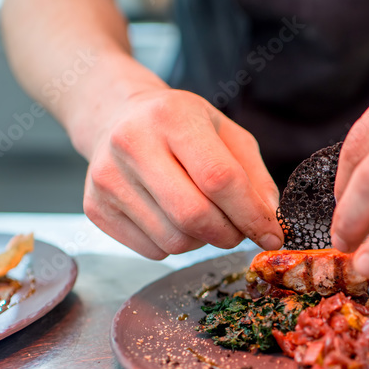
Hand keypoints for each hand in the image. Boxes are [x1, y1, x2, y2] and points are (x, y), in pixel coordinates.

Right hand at [82, 88, 283, 258]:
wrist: (116, 118)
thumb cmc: (180, 127)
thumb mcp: (226, 134)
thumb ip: (254, 178)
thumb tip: (269, 224)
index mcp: (172, 117)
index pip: (219, 179)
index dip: (252, 215)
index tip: (272, 235)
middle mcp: (132, 144)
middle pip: (194, 216)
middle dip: (228, 234)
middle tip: (238, 231)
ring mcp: (107, 179)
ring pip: (174, 241)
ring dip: (201, 240)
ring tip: (202, 216)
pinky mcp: (95, 208)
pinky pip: (152, 251)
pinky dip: (174, 245)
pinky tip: (171, 218)